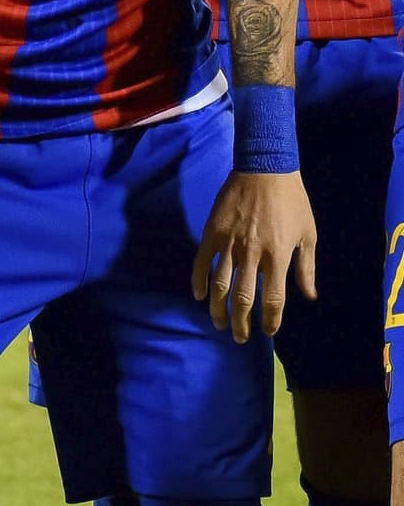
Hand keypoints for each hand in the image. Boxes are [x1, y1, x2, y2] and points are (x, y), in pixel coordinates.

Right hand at [192, 169, 316, 341]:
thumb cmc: (292, 200)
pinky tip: (198, 296)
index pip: (273, 298)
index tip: (268, 330)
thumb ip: (306, 267)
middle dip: (241, 323)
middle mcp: (253, 254)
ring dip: (218, 310)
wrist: (265, 168)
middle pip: (244, 299)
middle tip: (239, 337)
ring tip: (219, 324)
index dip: (270, 319)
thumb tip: (309, 296)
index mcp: (278, 255)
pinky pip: (201, 263)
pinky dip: (197, 282)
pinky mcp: (212, 233)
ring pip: (220, 286)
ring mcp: (230, 244)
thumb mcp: (307, 233)